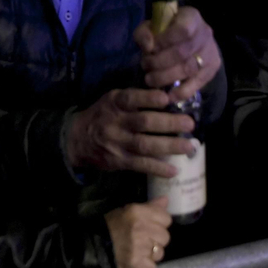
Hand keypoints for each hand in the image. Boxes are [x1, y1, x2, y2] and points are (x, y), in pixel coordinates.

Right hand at [65, 89, 195, 176]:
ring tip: (189, 146)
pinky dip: (157, 168)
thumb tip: (169, 97)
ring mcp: (117, 142)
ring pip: (144, 145)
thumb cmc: (103, 115)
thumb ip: (134, 99)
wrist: (77, 139)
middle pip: (143, 122)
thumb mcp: (112, 100)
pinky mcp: (118, 161)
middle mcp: (115, 121)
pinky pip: (140, 165)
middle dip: (168, 123)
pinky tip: (174, 170)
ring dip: (169, 146)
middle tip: (190, 124)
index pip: (132, 98)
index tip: (166, 98)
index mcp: (114, 102)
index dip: (148, 98)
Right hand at [105, 199, 171, 267]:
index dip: (159, 223)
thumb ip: (150, 206)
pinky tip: (137, 262)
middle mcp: (140, 229)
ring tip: (138, 251)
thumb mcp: (129, 210)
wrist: (95, 245)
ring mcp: (139, 248)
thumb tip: (166, 200)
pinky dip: (145, 267)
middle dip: (155, 239)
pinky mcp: (137, 265)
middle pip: (165, 237)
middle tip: (142, 239)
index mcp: (138, 213)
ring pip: (160, 253)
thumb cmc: (113, 225)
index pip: (166, 219)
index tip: (149, 226)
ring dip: (151, 254)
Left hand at [134, 5, 220, 101]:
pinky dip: (181, 93)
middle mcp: (204, 34)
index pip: (182, 30)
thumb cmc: (166, 30)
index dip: (164, 42)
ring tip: (150, 79)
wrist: (190, 34)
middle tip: (145, 66)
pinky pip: (197, 84)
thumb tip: (148, 47)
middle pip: (182, 53)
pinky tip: (168, 96)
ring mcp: (210, 53)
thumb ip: (144, 33)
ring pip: (188, 69)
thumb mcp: (151, 25)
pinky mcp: (211, 70)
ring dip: (165, 77)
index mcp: (191, 17)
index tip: (150, 49)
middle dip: (158, 62)